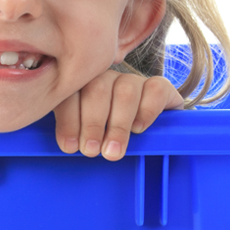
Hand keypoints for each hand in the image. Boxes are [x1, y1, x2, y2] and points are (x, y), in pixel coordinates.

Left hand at [53, 71, 183, 160]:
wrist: (148, 139)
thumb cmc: (107, 139)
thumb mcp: (87, 138)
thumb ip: (75, 136)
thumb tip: (68, 147)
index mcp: (81, 86)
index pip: (70, 92)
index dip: (69, 119)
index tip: (70, 146)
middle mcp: (106, 78)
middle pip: (97, 89)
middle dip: (92, 123)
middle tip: (91, 151)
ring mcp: (134, 81)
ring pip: (126, 91)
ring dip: (118, 125)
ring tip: (112, 151)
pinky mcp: (161, 87)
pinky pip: (155, 91)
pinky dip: (146, 111)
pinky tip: (138, 130)